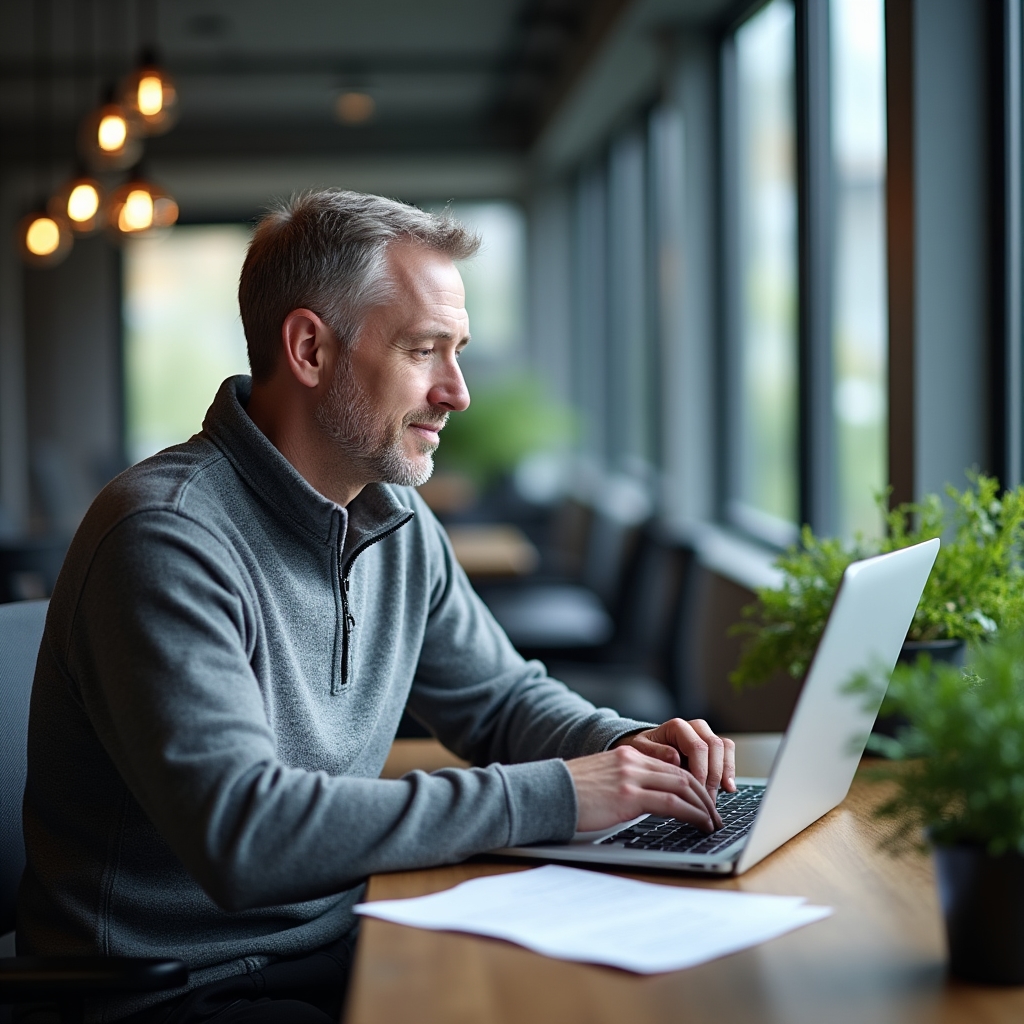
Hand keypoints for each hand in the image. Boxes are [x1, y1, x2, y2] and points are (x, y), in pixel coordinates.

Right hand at [566, 745, 723, 832]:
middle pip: (683, 775)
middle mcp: (633, 761)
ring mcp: (631, 776)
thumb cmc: (569, 792)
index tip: (702, 802)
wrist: (547, 793)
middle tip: (715, 815)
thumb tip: (647, 801)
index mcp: (628, 754)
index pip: (672, 767)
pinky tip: (700, 824)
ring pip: (683, 787)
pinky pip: (672, 803)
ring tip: (713, 823)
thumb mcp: (603, 780)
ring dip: (703, 807)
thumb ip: (627, 782)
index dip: (693, 785)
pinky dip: (692, 814)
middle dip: (704, 797)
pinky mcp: (629, 795)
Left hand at [612, 719, 735, 798]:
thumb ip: (656, 753)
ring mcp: (706, 735)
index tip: (698, 789)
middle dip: (713, 775)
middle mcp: (695, 727)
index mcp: (678, 727)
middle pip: (714, 747)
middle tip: (709, 799)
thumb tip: (675, 757)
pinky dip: (730, 769)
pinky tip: (728, 787)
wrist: (646, 750)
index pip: (697, 747)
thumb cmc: (643, 751)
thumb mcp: (641, 751)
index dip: (700, 770)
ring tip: (723, 792)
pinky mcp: (712, 747)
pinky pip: (727, 753)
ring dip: (725, 772)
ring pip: (724, 748)